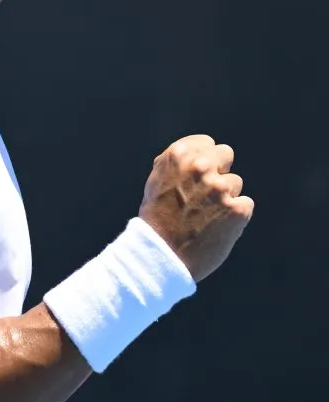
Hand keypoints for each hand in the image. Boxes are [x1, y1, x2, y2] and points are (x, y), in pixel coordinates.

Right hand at [138, 134, 253, 281]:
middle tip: (203, 196)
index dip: (202, 161)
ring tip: (204, 217)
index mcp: (179, 155)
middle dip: (218, 172)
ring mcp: (220, 188)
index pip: (206, 144)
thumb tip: (199, 152)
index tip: (195, 178)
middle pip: (226, 155)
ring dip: (225, 197)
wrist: (161, 258)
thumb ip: (177, 164)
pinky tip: (217, 228)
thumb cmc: (157, 221)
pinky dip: (235, 217)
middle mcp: (200, 167)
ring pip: (235, 182)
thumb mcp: (156, 183)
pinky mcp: (237, 209)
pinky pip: (245, 204)